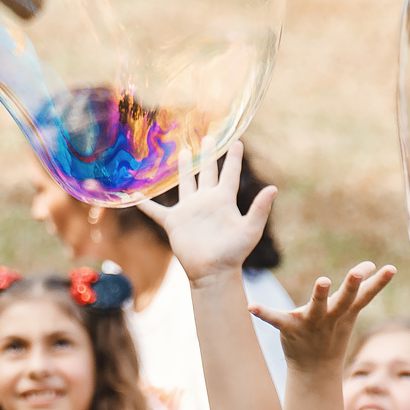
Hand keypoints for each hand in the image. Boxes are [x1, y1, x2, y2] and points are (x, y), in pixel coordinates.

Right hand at [137, 148, 274, 281]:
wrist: (213, 272)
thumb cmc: (234, 253)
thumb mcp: (250, 229)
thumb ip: (260, 208)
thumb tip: (274, 188)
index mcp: (224, 200)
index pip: (230, 173)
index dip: (234, 158)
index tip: (237, 142)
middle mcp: (207, 201)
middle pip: (207, 172)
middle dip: (208, 155)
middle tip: (208, 137)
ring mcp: (190, 210)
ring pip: (186, 183)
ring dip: (184, 168)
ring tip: (183, 152)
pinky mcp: (174, 222)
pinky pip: (156, 211)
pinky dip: (145, 203)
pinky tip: (135, 194)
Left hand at [253, 264, 397, 375]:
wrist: (314, 371)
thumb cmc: (332, 334)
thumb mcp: (348, 312)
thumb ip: (360, 288)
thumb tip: (371, 264)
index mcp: (345, 311)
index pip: (366, 295)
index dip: (379, 283)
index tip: (391, 269)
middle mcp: (330, 316)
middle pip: (344, 300)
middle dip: (352, 286)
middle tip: (358, 272)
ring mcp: (311, 323)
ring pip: (316, 307)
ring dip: (320, 295)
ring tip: (324, 280)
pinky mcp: (289, 327)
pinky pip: (276, 318)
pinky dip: (264, 313)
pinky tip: (251, 306)